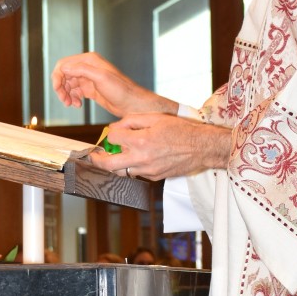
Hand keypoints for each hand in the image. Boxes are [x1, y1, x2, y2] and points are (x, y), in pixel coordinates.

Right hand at [50, 52, 174, 117]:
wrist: (133, 104)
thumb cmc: (121, 90)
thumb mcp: (101, 78)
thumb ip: (82, 70)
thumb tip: (64, 68)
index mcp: (90, 60)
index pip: (64, 64)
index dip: (57, 76)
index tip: (58, 89)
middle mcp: (88, 67)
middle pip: (64, 75)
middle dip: (61, 87)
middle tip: (64, 100)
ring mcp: (89, 79)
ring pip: (68, 85)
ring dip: (66, 95)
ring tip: (70, 104)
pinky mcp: (91, 89)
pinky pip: (75, 92)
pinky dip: (73, 98)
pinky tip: (78, 105)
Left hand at [86, 113, 232, 180]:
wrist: (202, 147)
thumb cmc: (182, 130)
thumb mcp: (156, 117)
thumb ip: (132, 121)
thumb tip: (116, 127)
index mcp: (141, 141)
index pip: (113, 139)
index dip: (111, 133)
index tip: (113, 132)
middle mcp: (142, 158)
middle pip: (110, 165)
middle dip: (98, 160)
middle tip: (94, 156)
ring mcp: (148, 171)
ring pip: (122, 173)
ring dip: (114, 165)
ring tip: (113, 158)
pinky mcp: (155, 177)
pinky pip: (137, 174)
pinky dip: (132, 167)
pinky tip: (135, 159)